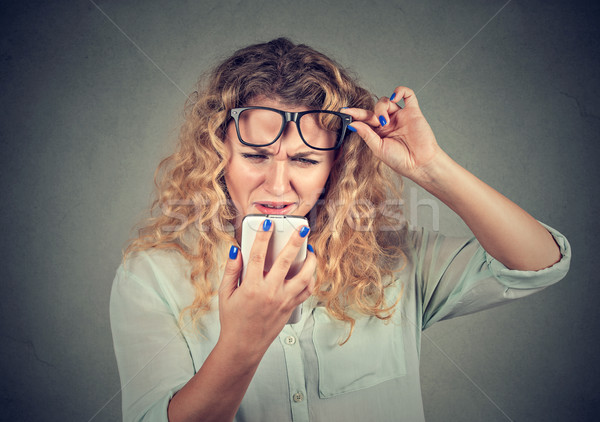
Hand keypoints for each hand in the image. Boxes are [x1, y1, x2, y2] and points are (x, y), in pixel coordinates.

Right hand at [218, 221, 315, 358]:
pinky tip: (309, 271)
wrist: (243, 345)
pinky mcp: (290, 307)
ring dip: (310, 261)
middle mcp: (270, 292)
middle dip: (296, 242)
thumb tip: (236, 250)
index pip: (258, 255)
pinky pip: (306, 291)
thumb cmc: (233, 319)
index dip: (263, 237)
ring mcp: (283, 300)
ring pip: (304, 276)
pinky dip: (310, 279)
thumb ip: (231, 270)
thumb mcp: (225, 294)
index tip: (268, 224)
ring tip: (310, 249)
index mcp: (251, 287)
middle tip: (302, 229)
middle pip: (286, 261)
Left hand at [344, 86, 441, 179]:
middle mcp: (389, 122)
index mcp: (379, 132)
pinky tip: (395, 97)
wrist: (420, 164)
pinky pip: (408, 95)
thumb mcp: (378, 148)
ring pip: (386, 101)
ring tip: (386, 121)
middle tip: (375, 122)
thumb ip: (366, 135)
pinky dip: (400, 91)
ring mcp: (400, 116)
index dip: (354, 114)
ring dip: (382, 107)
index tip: (343, 111)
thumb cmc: (400, 160)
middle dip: (369, 113)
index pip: (364, 119)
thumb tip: (352, 124)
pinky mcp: (413, 112)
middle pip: (373, 108)